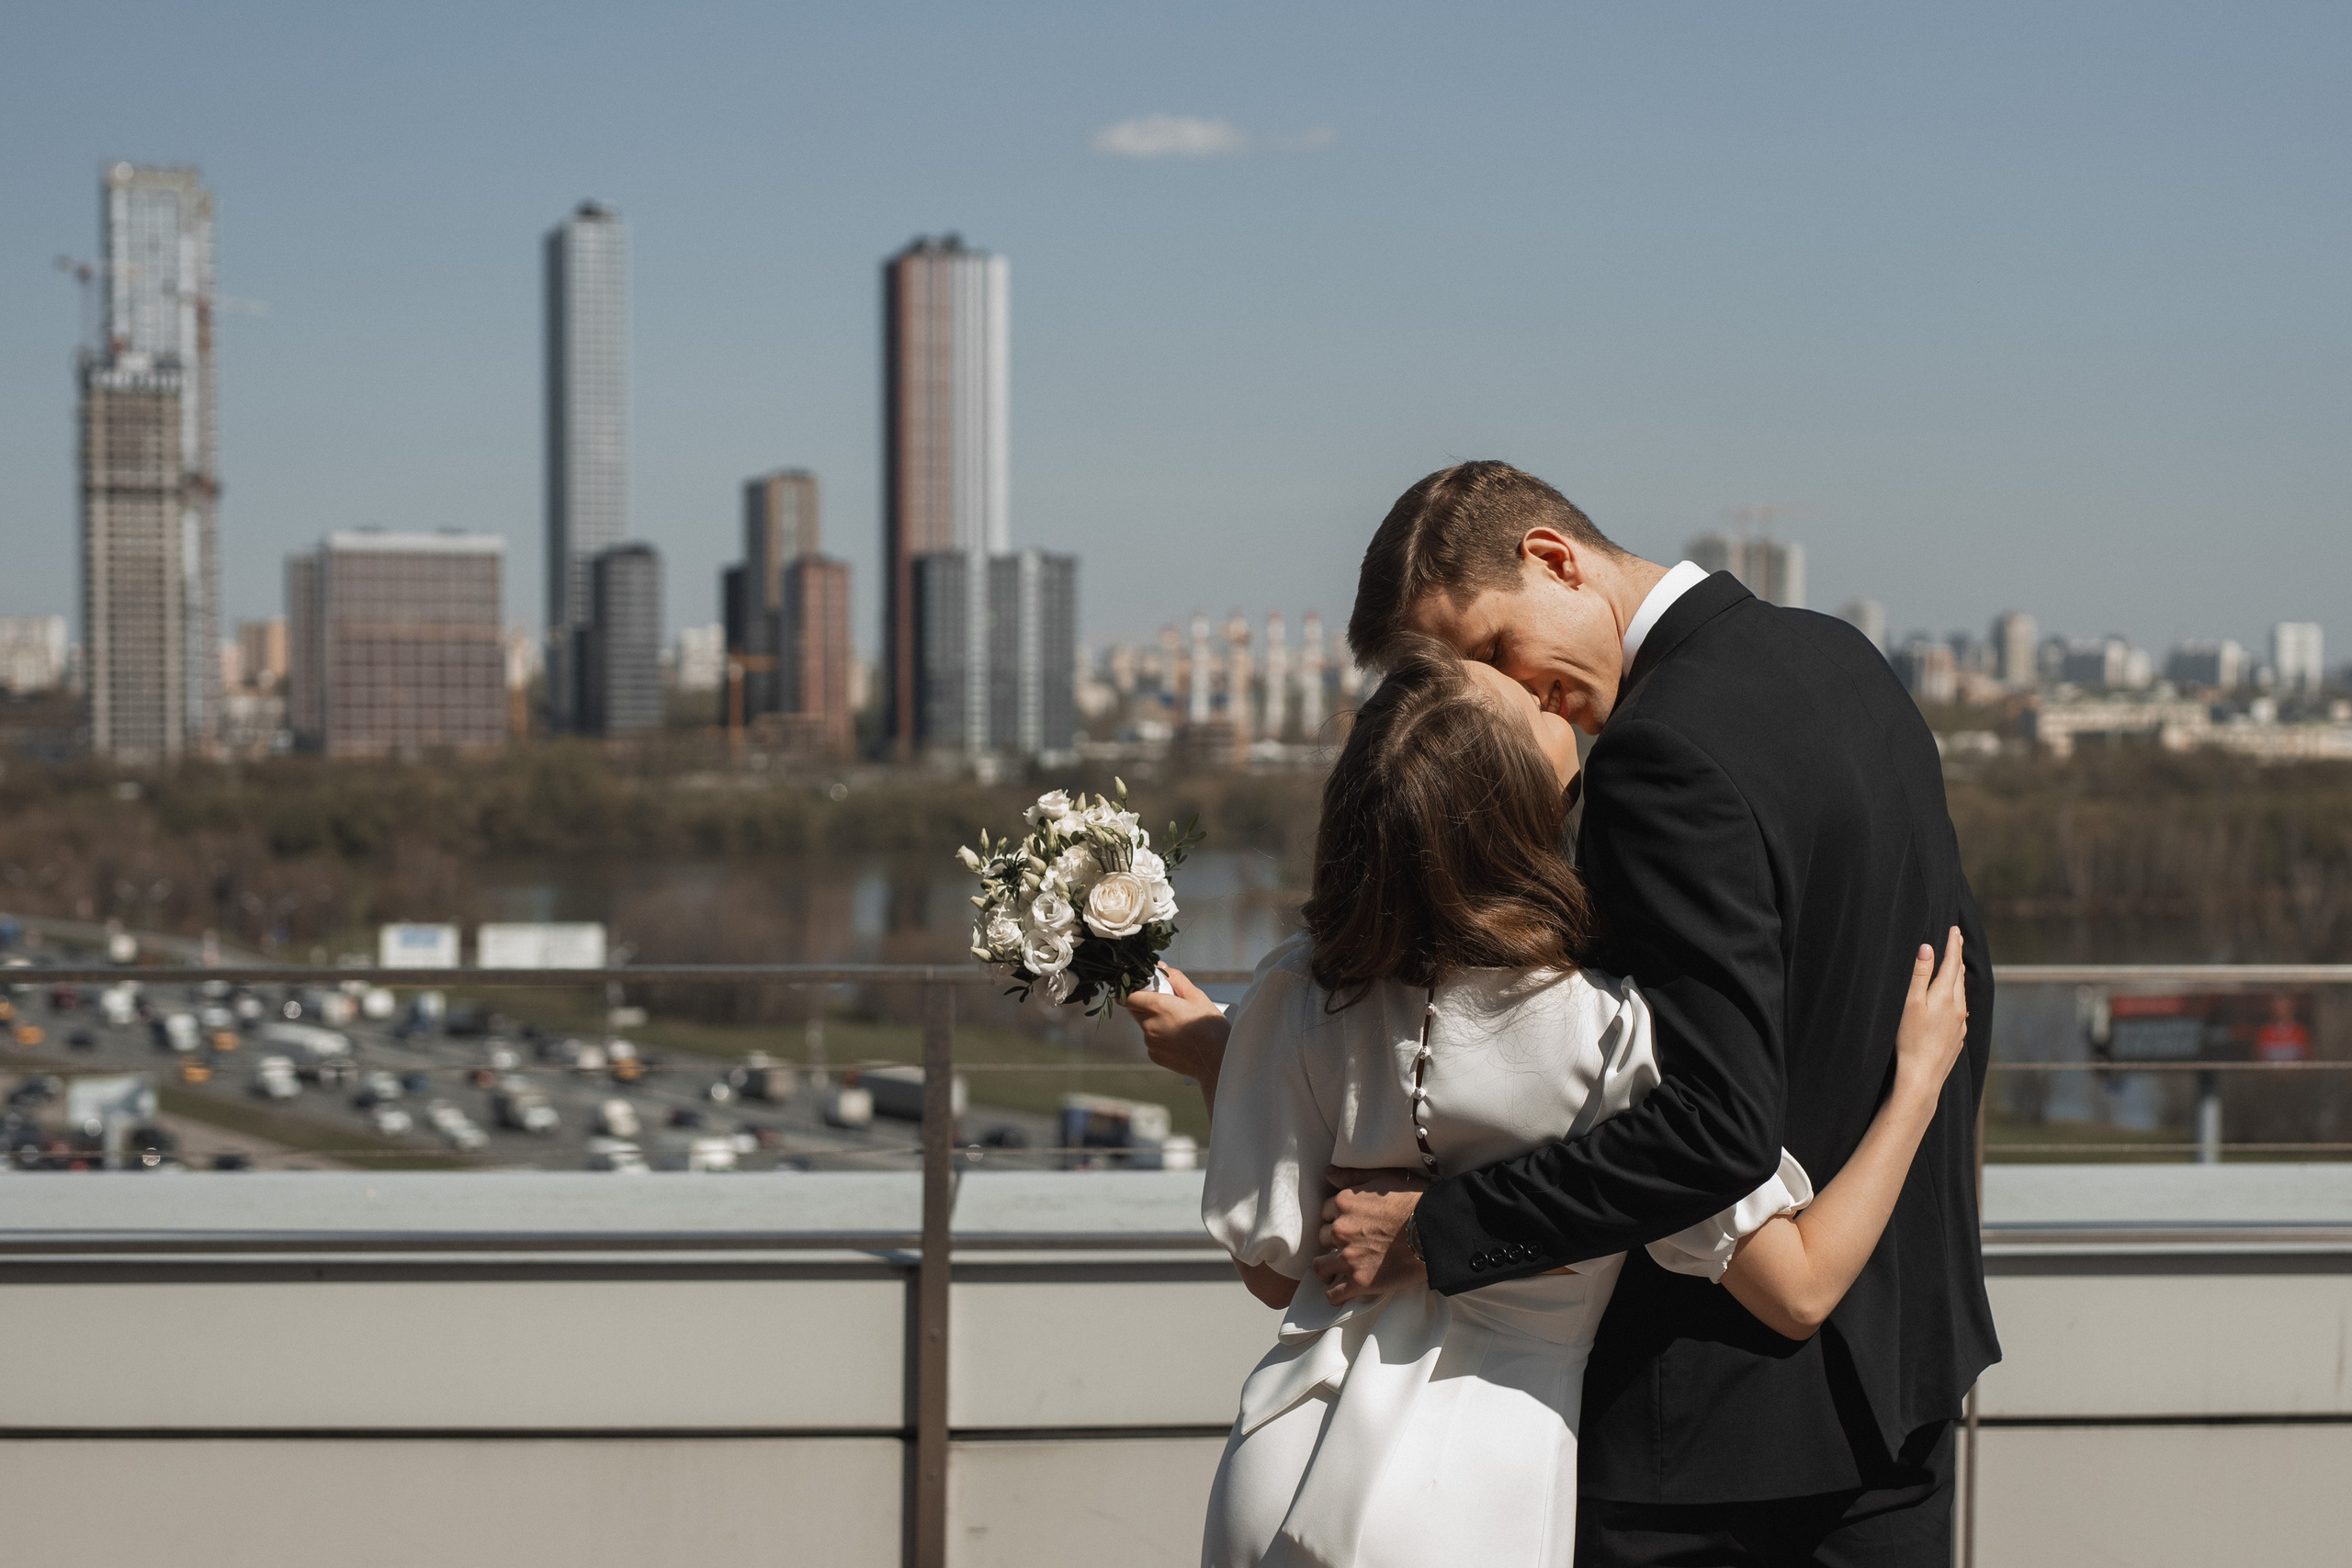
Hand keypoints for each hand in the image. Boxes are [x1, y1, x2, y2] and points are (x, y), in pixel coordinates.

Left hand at [1123, 963, 1229, 1082]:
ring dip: (1154, 1021)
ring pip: (1144, 1025)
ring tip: (1178, 1024)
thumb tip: (1161, 968)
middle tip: (1167, 1004)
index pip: (1127, 996)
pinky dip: (1160, 1036)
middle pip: (1134, 1009)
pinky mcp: (1154, 1056)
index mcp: (1159, 1007)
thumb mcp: (1198, 997)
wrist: (1218, 1061)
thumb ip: (1176, 980)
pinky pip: (1151, 1040)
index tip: (1145, 988)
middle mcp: (1150, 1025)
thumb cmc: (1212, 1030)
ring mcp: (1151, 1043)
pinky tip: (1178, 1038)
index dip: (1133, 990)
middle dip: (1145, 1003)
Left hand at [1312, 1166, 1427, 1302]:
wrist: (1436, 1231)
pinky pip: (1334, 1293)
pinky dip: (1334, 1294)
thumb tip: (1328, 1173)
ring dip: (1327, 1267)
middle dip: (1334, 1240)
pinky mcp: (1360, 1282)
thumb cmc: (1415, 1200)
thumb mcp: (1383, 1177)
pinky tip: (1340, 1289)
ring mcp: (1349, 1257)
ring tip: (1336, 1269)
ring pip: (1321, 1266)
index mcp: (1344, 1203)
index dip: (1336, 1218)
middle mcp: (1341, 1230)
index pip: (1326, 1212)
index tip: (1348, 1223)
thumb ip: (1352, 1176)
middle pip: (1323, 1237)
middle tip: (1350, 1243)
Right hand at [1893, 927, 1968, 1098]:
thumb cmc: (1909, 1039)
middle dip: (1957, 957)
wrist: (1922, 1077)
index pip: (1952, 963)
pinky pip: (1959, 1011)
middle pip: (1959, 976)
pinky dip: (1956, 998)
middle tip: (1956, 941)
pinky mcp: (1957, 1037)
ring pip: (1961, 994)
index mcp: (1945, 996)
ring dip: (1958, 977)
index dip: (1953, 944)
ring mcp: (1960, 1024)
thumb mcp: (1910, 1003)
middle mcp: (1958, 1008)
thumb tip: (1927, 948)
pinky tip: (1952, 1003)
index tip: (1954, 929)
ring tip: (1955, 967)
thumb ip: (1919, 975)